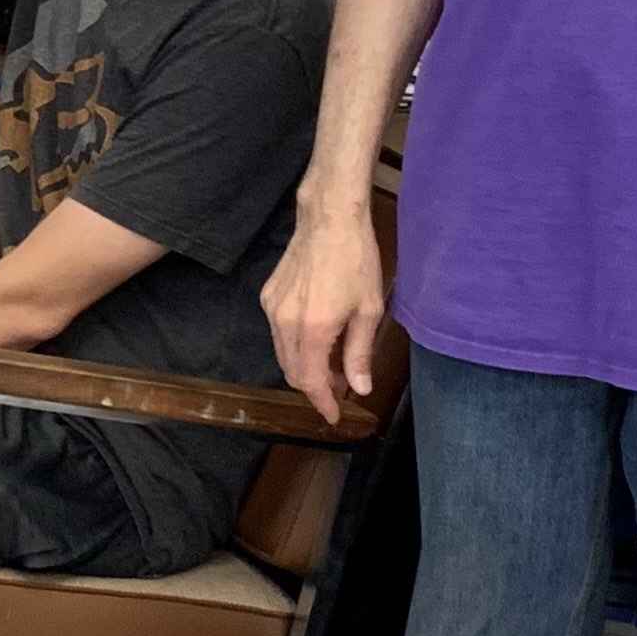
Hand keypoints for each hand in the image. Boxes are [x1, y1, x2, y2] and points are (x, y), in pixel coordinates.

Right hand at [262, 207, 385, 422]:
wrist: (329, 219)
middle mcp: (285, 323)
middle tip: (340, 387)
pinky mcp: (268, 296)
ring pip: (283, 354)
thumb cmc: (356, 260)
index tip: (333, 416)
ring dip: (304, 367)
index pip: (310, 381)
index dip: (322, 403)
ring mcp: (272, 309)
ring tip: (331, 364)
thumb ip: (360, 353)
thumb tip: (360, 388)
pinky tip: (316, 338)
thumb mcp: (369, 310)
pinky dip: (295, 346)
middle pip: (292, 372)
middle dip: (314, 387)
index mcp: (313, 330)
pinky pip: (278, 333)